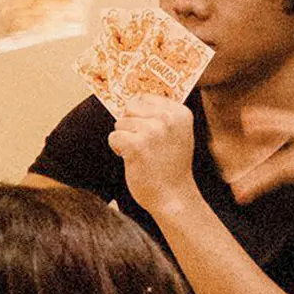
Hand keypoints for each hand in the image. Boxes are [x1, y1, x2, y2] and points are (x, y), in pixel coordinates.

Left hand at [107, 95, 199, 214]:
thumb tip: (132, 100)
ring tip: (141, 154)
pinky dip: (118, 149)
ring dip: (125, 139)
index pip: (145, 97)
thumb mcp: (177, 133)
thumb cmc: (171, 166)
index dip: (139, 114)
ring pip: (120, 123)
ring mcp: (152, 130)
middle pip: (130, 107)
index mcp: (179, 112)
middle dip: (131, 125)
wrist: (174, 196)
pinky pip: (114, 137)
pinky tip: (132, 159)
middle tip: (143, 144)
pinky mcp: (136, 145)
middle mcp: (167, 118)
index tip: (149, 132)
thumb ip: (161, 115)